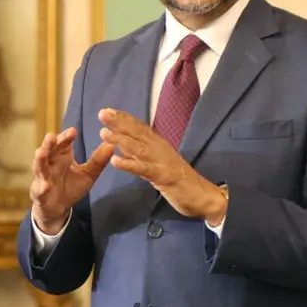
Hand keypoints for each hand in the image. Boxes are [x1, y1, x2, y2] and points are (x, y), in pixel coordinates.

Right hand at [29, 128, 114, 234]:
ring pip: (39, 166)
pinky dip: (42, 187)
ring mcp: (43, 178)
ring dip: (39, 160)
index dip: (66, 137)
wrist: (59, 208)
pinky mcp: (40, 193)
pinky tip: (45, 186)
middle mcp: (51, 164)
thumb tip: (112, 144)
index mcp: (62, 156)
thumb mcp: (88, 174)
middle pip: (49, 150)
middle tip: (51, 136)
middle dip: (49, 144)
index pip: (63, 143)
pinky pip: (39, 189)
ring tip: (40, 152)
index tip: (73, 131)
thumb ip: (98, 161)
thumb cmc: (71, 186)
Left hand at [98, 108, 226, 224]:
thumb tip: (126, 147)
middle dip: (119, 122)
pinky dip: (129, 165)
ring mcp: (161, 162)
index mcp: (159, 146)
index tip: (108, 110)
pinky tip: (116, 161)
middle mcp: (159, 149)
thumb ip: (144, 156)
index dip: (124, 118)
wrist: (204, 196)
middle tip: (102, 113)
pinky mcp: (163, 177)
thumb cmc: (182, 181)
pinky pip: (144, 169)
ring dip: (121, 139)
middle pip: (137, 133)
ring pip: (138, 148)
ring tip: (104, 133)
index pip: (140, 128)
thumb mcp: (159, 164)